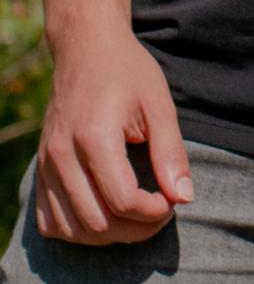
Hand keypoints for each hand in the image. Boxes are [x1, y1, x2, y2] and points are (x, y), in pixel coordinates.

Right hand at [35, 26, 191, 246]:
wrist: (86, 48)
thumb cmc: (127, 71)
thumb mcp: (159, 103)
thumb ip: (171, 151)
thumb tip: (184, 198)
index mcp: (94, 136)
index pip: (123, 200)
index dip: (154, 212)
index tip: (173, 202)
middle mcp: (62, 155)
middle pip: (97, 222)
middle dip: (135, 228)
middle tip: (160, 212)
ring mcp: (45, 165)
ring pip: (72, 229)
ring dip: (108, 235)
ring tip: (136, 217)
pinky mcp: (39, 170)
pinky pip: (50, 222)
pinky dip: (77, 230)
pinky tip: (104, 214)